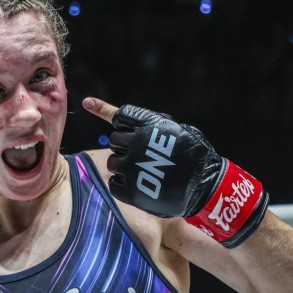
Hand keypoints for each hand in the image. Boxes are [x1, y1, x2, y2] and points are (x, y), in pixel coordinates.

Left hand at [82, 97, 268, 247]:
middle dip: (124, 148)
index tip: (88, 103)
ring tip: (143, 172)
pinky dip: (122, 185)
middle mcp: (136, 143)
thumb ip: (153, 126)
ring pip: (112, 163)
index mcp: (149, 125)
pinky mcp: (130, 189)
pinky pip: (114, 183)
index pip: (120, 115)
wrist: (205, 187)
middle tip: (141, 156)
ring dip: (122, 166)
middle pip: (114, 141)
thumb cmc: (195, 155)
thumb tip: (128, 124)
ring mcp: (132, 166)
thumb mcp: (178, 130)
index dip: (103, 109)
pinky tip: (138, 186)